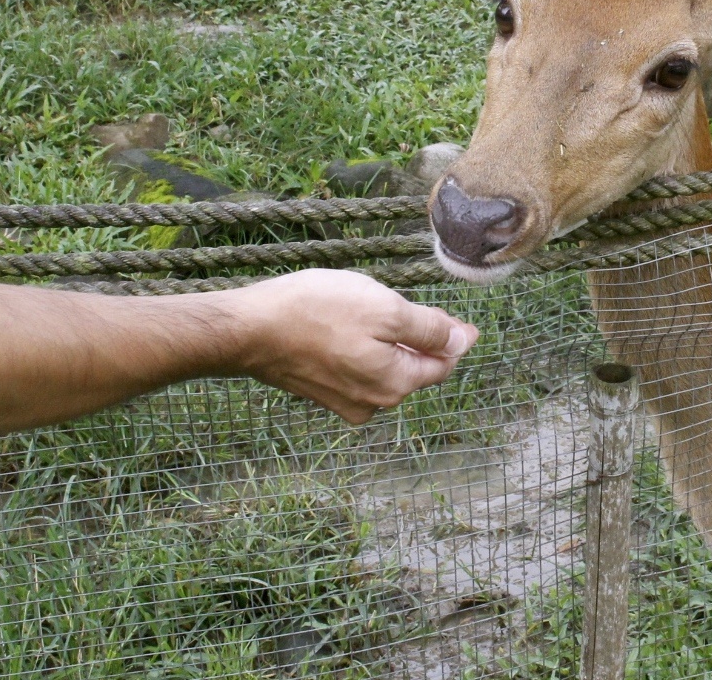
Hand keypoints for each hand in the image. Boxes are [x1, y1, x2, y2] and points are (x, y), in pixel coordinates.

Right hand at [231, 268, 478, 423]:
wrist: (248, 330)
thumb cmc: (317, 312)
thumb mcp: (386, 309)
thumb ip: (429, 329)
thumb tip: (462, 342)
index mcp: (395, 384)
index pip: (442, 365)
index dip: (454, 339)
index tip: (463, 321)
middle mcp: (372, 403)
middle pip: (414, 367)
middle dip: (419, 339)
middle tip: (415, 308)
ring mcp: (343, 401)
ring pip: (384, 367)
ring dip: (388, 342)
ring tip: (373, 312)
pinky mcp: (319, 391)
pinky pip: (356, 368)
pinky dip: (361, 348)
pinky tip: (345, 325)